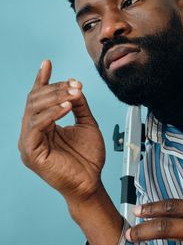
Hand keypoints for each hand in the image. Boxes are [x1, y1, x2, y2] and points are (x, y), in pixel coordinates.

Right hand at [18, 60, 104, 202]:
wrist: (92, 182)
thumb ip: (79, 105)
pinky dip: (51, 113)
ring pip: (34, 109)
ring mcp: (29, 143)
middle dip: (56, 88)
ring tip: (74, 94)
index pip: (38, 98)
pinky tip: (66, 107)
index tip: (47, 63)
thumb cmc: (88, 158)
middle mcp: (33, 132)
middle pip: (35, 100)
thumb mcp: (86, 123)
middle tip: (76, 84)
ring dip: (55, 97)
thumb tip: (74, 86)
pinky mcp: (30, 153)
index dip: (42, 80)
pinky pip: (36, 126)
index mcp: (43, 125)